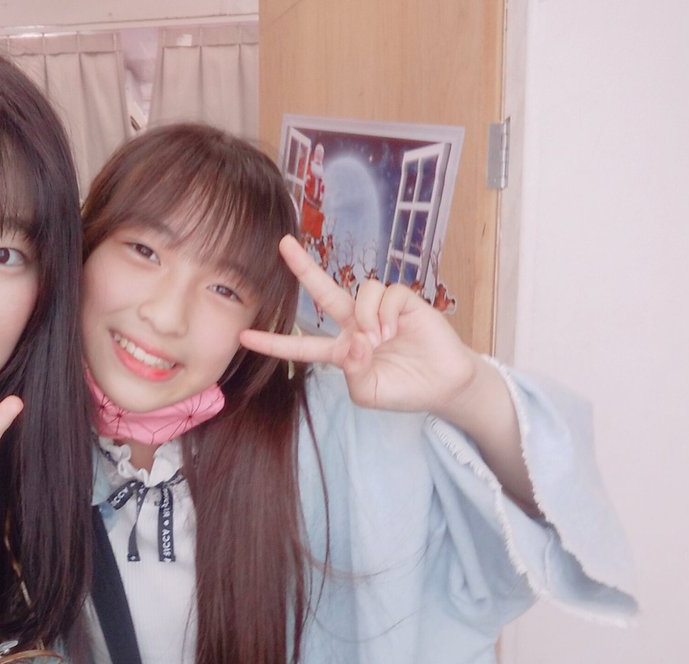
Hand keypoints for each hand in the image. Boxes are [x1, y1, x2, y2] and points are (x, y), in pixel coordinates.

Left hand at [239, 235, 479, 414]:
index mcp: (341, 350)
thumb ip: (352, 373)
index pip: (301, 346)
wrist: (443, 385)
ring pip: (360, 292)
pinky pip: (387, 293)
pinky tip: (396, 330)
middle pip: (324, 292)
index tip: (244, 336)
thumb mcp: (369, 393)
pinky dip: (387, 312)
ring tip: (381, 338)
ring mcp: (379, 311)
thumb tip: (354, 342)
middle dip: (304, 268)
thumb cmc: (403, 390)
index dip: (275, 343)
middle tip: (283, 245)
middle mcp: (356, 324)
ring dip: (367, 316)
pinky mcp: (404, 302)